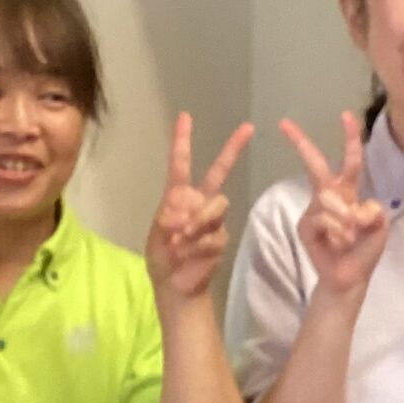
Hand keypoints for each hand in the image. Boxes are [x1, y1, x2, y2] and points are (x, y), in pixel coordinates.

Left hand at [146, 113, 253, 301]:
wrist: (174, 285)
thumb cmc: (161, 257)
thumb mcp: (157, 234)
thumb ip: (170, 218)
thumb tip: (186, 214)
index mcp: (179, 195)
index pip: (181, 164)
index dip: (183, 140)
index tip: (185, 117)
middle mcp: (199, 202)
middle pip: (219, 172)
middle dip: (232, 149)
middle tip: (247, 129)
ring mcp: (213, 219)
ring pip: (217, 204)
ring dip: (197, 221)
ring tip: (181, 239)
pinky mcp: (220, 238)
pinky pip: (215, 233)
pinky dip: (198, 244)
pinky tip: (188, 253)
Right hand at [277, 112, 388, 301]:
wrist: (349, 278)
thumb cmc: (364, 251)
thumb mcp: (379, 227)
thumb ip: (373, 211)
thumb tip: (354, 206)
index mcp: (348, 192)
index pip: (350, 161)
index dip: (349, 138)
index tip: (345, 115)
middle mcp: (329, 197)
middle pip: (316, 165)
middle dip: (301, 144)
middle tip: (284, 124)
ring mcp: (314, 211)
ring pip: (327, 200)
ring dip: (344, 220)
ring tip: (349, 239)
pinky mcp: (305, 226)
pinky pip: (321, 218)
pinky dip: (335, 230)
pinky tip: (338, 243)